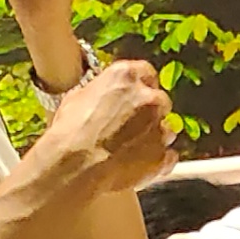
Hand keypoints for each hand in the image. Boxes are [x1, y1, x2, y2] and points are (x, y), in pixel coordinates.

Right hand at [41, 55, 171, 194]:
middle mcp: (149, 98)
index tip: (136, 94)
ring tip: (132, 149)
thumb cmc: (70, 131)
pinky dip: (159, 161)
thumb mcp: (77, 97)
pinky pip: (169, 157)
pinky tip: (140, 166)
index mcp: (126, 77)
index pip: (146, 72)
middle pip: (160, 101)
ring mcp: (159, 128)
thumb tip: (100, 96)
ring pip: (167, 130)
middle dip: (150, 112)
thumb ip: (100, 91)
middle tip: (132, 126)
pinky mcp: (163, 156)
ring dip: (154, 137)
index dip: (142, 85)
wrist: (76, 165)